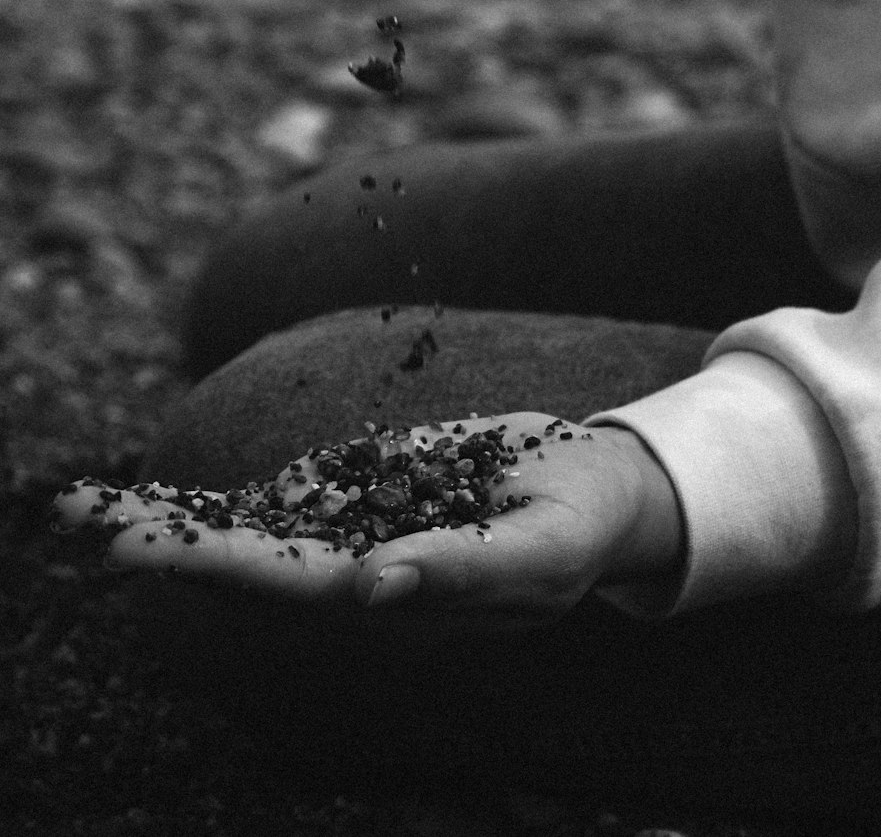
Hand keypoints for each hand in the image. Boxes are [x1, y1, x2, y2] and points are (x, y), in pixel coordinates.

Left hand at [50, 413, 682, 626]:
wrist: (592, 490)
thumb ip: (460, 571)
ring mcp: (356, 535)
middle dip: (165, 544)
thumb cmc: (575, 524)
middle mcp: (363, 575)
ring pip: (246, 530)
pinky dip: (212, 500)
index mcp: (403, 598)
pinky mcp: (361, 496)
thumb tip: (369, 590)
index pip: (298, 587)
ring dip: (165, 522)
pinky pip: (277, 499)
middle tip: (78, 518)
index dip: (226, 567)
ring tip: (78, 505)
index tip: (158, 548)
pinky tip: (147, 507)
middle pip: (247, 563)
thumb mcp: (538, 552)